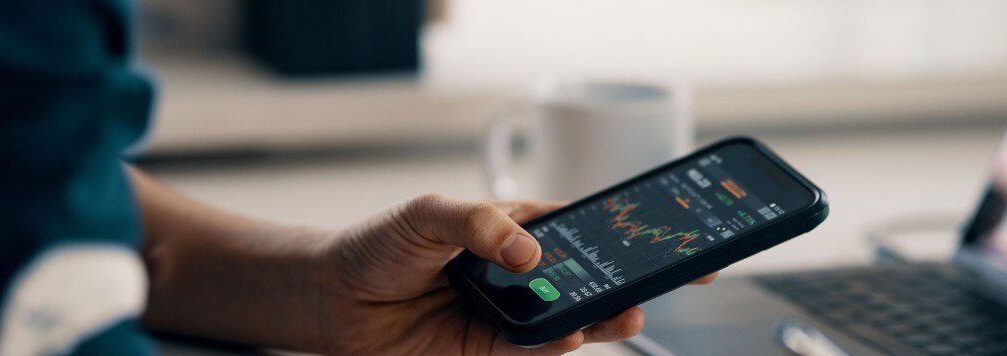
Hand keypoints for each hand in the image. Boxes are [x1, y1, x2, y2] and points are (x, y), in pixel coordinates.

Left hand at [315, 194, 717, 354]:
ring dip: (602, 317)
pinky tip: (572, 333)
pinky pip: (533, 348)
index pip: (586, 228)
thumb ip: (481, 225)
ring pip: (571, 318)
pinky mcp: (489, 348)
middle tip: (663, 281)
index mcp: (517, 228)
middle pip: (590, 278)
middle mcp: (521, 272)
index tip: (672, 238)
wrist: (334, 297)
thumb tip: (529, 252)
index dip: (629, 233)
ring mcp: (509, 311)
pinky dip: (556, 343)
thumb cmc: (381, 243)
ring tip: (625, 313)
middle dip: (630, 281)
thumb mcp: (430, 213)